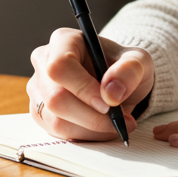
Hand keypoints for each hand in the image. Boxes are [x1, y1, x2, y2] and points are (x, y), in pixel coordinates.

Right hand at [28, 28, 153, 140]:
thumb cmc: (123, 67)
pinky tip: (102, 128)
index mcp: (63, 41)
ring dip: (91, 129)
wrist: (117, 83)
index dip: (83, 88)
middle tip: (119, 120)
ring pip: (56, 120)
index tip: (109, 104)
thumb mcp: (138, 62)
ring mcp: (39, 89)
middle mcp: (44, 63)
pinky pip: (58, 133)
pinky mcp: (40, 113)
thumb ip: (129, 70)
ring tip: (116, 124)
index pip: (60, 66)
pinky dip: (85, 136)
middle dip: (91, 116)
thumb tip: (111, 93)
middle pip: (55, 98)